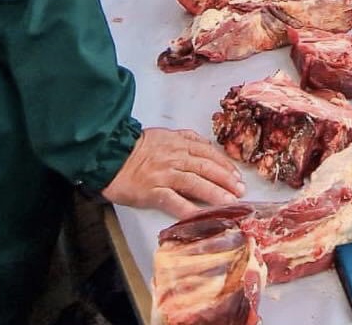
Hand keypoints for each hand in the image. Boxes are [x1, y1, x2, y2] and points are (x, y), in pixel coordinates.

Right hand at [103, 127, 244, 216]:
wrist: (109, 156)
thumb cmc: (135, 147)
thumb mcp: (164, 135)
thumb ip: (185, 139)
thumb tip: (206, 146)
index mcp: (178, 143)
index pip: (208, 153)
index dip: (225, 165)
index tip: (237, 175)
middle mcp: (174, 158)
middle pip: (206, 168)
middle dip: (226, 180)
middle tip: (241, 190)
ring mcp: (164, 175)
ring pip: (195, 183)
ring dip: (215, 193)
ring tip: (230, 202)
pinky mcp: (152, 191)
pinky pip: (174, 201)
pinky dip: (189, 209)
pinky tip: (201, 216)